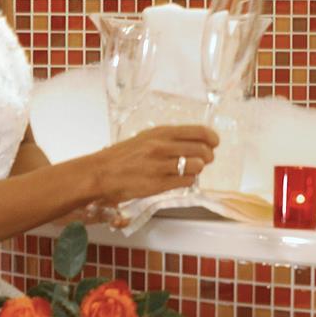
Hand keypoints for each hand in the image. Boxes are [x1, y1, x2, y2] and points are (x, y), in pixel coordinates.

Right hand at [81, 124, 218, 205]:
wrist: (101, 172)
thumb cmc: (123, 156)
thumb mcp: (146, 138)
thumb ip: (169, 139)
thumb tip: (196, 142)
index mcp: (160, 133)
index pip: (198, 132)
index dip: (211, 138)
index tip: (214, 143)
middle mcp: (162, 147)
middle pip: (202, 150)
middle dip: (207, 156)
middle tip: (203, 160)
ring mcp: (160, 166)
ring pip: (196, 166)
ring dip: (197, 170)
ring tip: (188, 171)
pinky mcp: (158, 184)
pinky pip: (186, 182)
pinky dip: (188, 181)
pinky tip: (180, 180)